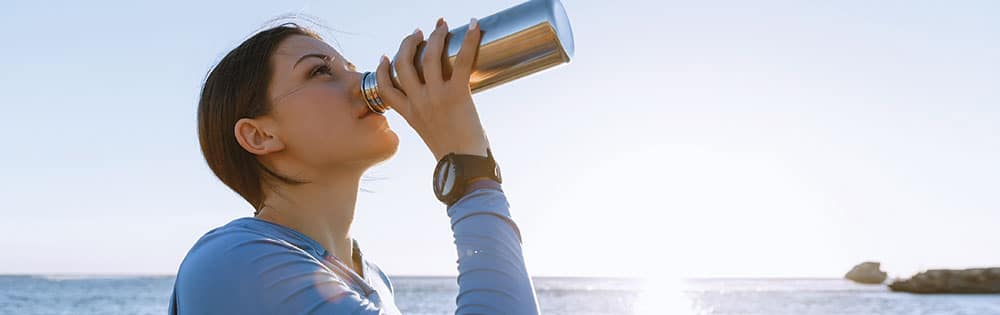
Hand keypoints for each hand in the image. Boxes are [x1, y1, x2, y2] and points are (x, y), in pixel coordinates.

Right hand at [375, 17, 489, 160]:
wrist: (464, 167)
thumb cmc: (454, 156)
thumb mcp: (431, 136)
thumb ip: (430, 120)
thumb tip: (443, 113)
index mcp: (409, 114)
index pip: (385, 87)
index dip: (383, 69)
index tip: (385, 56)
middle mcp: (418, 103)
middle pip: (404, 64)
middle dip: (408, 43)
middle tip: (418, 33)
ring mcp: (436, 97)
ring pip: (429, 56)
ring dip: (435, 37)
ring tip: (441, 26)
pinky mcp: (457, 95)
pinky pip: (462, 60)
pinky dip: (470, 40)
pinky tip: (475, 26)